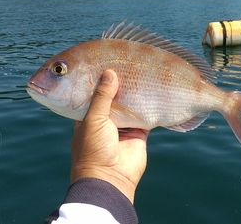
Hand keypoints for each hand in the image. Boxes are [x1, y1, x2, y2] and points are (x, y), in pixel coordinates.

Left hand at [70, 69, 149, 203]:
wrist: (110, 180)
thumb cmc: (93, 150)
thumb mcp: (92, 119)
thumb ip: (102, 96)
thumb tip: (110, 72)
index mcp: (86, 115)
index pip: (91, 91)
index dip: (97, 78)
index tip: (104, 61)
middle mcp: (104, 119)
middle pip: (112, 95)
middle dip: (118, 82)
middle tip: (126, 63)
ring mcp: (122, 125)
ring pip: (129, 102)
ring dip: (134, 91)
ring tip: (140, 70)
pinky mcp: (139, 131)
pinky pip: (145, 113)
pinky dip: (149, 103)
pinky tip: (154, 87)